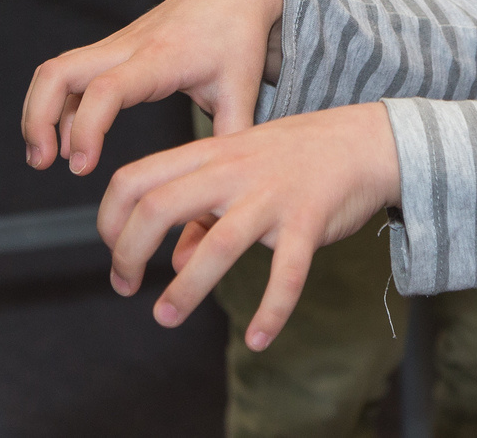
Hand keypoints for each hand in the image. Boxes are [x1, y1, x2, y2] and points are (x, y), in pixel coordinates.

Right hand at [23, 0, 285, 176]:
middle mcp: (129, 47)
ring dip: (39, 111)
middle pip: (59, 71)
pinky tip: (69, 144)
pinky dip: (59, 107)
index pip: (107, 89)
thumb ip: (231, 140)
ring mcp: (115, 45)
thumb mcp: (242, 91)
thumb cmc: (238, 42)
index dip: (87, 128)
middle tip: (42, 162)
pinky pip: (70, 74)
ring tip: (44, 158)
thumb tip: (224, 192)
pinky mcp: (111, 49)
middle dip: (38, 117)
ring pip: (56, 69)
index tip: (81, 167)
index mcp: (161, 59)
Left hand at [99, 103, 400, 350]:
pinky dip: (270, 310)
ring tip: (165, 316)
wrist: (365, 140)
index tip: (113, 250)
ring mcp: (272, 196)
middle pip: (159, 206)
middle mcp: (234, 171)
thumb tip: (177, 259)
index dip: (111, 218)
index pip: (136, 177)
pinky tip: (258, 338)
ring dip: (185, 288)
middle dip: (129, 252)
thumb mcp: (240, 167)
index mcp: (211, 153)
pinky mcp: (308, 222)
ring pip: (217, 245)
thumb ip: (204, 208)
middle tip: (125, 286)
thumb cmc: (296, 156)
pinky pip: (286, 274)